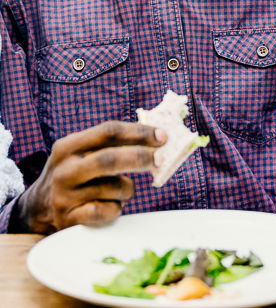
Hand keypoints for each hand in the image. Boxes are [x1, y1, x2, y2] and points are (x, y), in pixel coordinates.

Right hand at [11, 121, 165, 233]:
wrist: (37, 209)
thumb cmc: (75, 174)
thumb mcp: (81, 152)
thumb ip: (111, 143)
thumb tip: (157, 137)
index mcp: (68, 146)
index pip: (108, 131)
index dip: (139, 132)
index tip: (163, 136)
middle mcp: (64, 169)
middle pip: (110, 158)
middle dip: (141, 157)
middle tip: (161, 159)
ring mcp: (65, 196)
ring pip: (115, 187)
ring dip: (128, 188)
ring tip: (121, 190)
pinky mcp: (70, 219)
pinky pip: (108, 211)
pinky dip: (117, 208)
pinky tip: (111, 206)